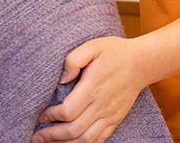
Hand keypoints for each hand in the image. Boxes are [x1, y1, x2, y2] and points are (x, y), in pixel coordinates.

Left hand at [32, 36, 146, 142]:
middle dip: (52, 136)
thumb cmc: (114, 52)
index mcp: (92, 88)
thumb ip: (73, 60)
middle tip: (37, 137)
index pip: (67, 111)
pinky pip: (99, 139)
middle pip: (73, 130)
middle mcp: (101, 105)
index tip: (42, 115)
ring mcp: (110, 115)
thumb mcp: (92, 46)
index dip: (51, 116)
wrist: (142, 62)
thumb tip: (62, 79)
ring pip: (85, 139)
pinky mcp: (115, 119)